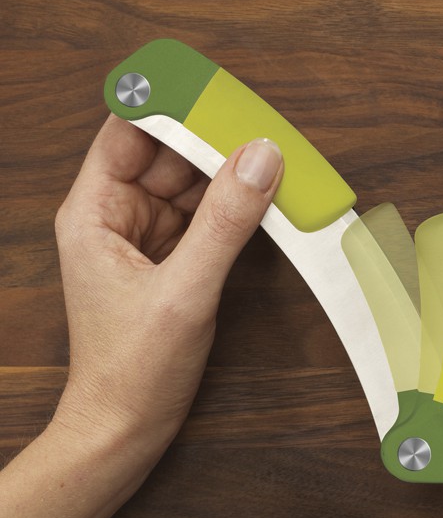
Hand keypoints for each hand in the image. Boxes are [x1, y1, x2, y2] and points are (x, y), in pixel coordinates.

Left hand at [54, 114, 283, 441]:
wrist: (126, 427)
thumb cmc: (133, 368)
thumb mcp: (184, 291)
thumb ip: (225, 223)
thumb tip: (260, 159)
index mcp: (95, 212)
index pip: (129, 133)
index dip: (169, 105)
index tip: (213, 89)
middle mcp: (118, 217)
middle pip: (169, 156)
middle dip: (213, 141)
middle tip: (261, 126)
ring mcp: (147, 239)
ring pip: (192, 186)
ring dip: (229, 174)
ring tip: (272, 159)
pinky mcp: (173, 261)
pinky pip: (206, 218)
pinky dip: (234, 208)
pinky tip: (263, 199)